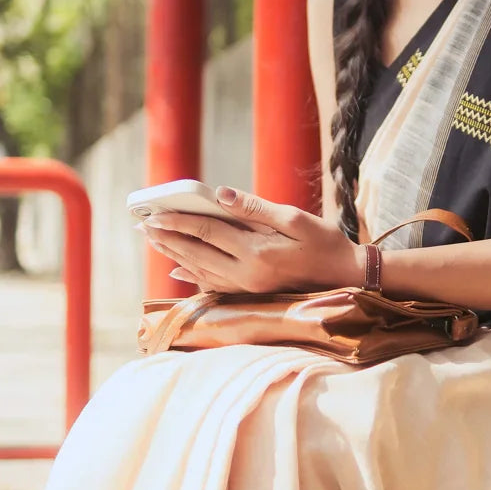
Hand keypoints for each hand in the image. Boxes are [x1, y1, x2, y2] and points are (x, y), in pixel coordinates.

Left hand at [141, 186, 364, 293]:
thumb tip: (221, 195)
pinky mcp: (251, 294)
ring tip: (154, 240)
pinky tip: (179, 268)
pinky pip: (213, 285)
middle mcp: (247, 275)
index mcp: (257, 253)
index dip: (179, 222)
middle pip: (196, 254)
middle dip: (168, 238)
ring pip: (200, 271)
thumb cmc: (326, 243)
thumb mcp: (295, 218)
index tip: (154, 214)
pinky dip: (193, 275)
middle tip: (142, 225)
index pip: (208, 233)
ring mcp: (248, 288)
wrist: (347, 278)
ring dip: (175, 255)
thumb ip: (256, 208)